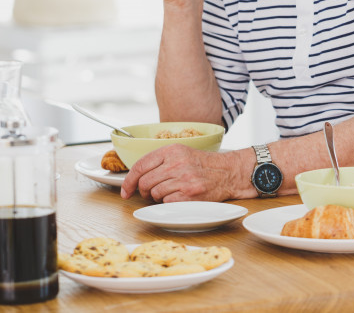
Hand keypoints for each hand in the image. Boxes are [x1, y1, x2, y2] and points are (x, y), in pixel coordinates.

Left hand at [120, 145, 245, 202]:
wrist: (228, 172)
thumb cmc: (202, 165)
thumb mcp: (181, 153)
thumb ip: (159, 161)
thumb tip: (135, 178)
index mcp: (171, 150)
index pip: (140, 165)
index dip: (129, 181)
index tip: (125, 191)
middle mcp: (176, 163)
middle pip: (144, 182)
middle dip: (143, 192)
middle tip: (150, 194)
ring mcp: (183, 179)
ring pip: (154, 194)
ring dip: (157, 198)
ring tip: (170, 193)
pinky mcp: (189, 194)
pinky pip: (166, 203)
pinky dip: (169, 203)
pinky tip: (179, 197)